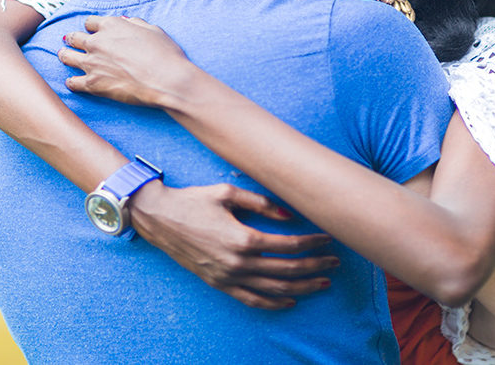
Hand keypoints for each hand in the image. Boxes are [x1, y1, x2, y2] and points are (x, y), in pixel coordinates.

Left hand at [59, 15, 195, 107]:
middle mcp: (97, 42)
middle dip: (72, 39)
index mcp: (111, 25)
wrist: (166, 79)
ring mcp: (92, 63)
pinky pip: (72, 82)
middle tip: (70, 42)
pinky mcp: (92, 84)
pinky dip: (71, 82)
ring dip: (65, 55)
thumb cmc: (164, 53)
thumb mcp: (152, 30)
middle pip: (74, 37)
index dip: (91, 27)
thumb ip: (135, 23)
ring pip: (66, 56)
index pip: (90, 22)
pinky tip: (72, 82)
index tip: (92, 31)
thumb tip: (125, 22)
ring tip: (64, 56)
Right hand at [128, 180, 338, 309]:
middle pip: (286, 269)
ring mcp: (227, 277)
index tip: (328, 239)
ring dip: (301, 287)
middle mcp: (237, 262)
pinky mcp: (219, 284)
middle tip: (335, 263)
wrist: (160, 219)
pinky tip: (290, 301)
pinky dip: (273, 303)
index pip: (288, 245)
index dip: (312, 243)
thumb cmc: (194, 201)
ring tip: (322, 283)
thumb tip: (289, 214)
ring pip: (274, 289)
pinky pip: (251, 300)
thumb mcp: (228, 193)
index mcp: (243, 237)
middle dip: (314, 266)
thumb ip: (261, 203)